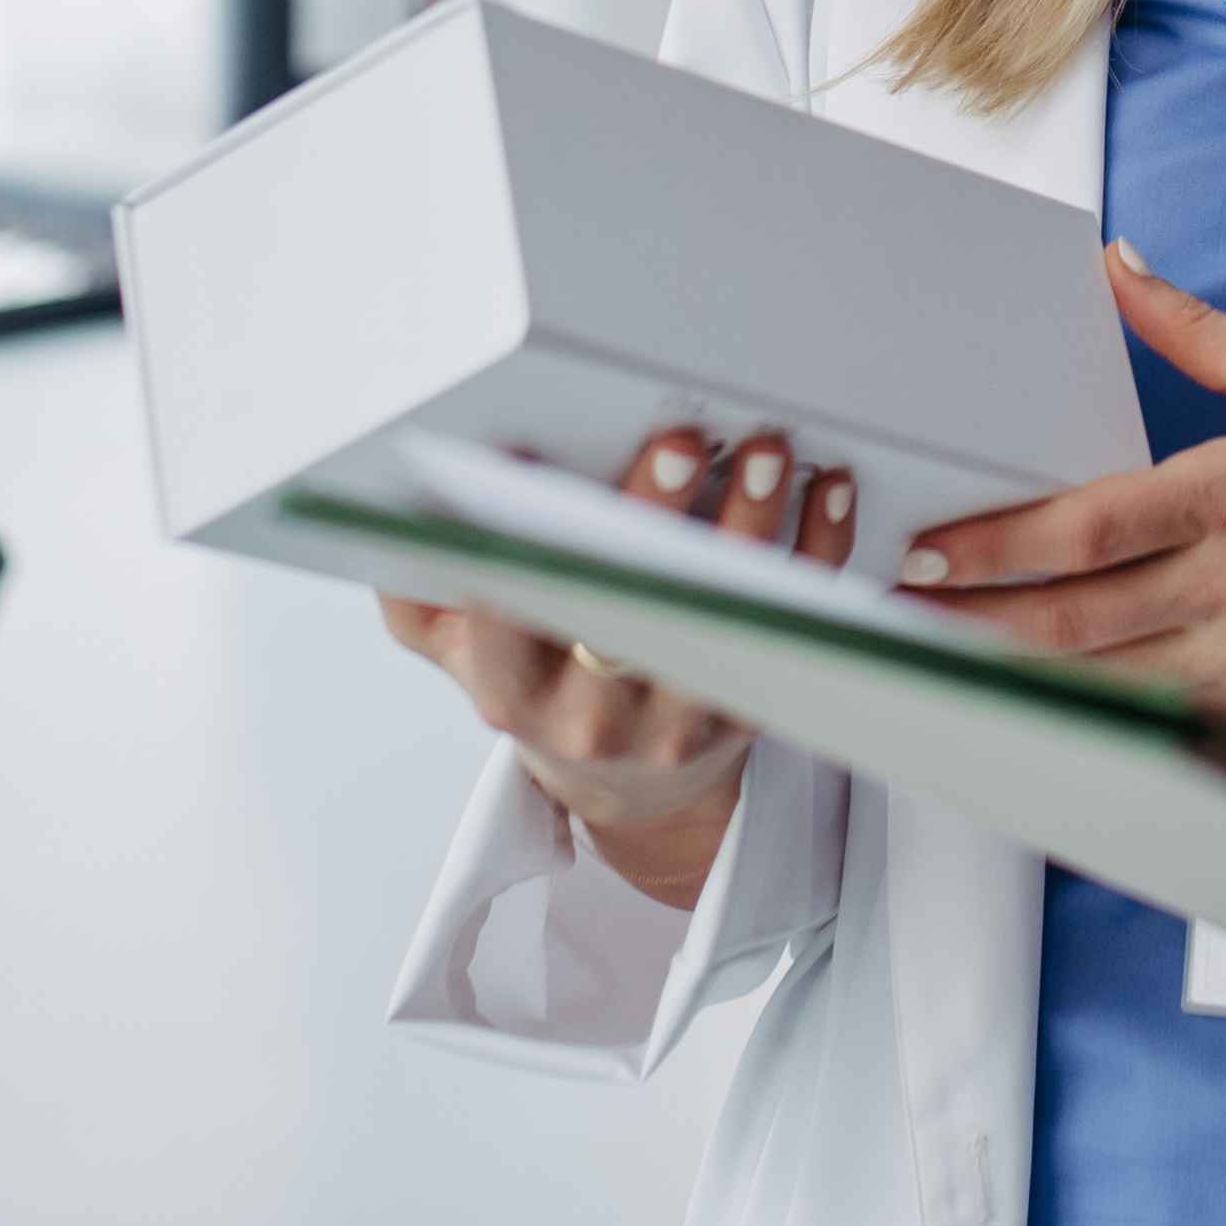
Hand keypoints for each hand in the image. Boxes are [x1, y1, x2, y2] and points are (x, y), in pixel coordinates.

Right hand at [380, 426, 853, 910]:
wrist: (630, 782)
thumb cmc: (545, 683)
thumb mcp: (467, 651)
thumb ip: (425, 590)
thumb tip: (398, 506)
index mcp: (514, 693)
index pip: (506, 622)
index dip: (516, 553)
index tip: (524, 464)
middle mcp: (598, 716)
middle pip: (627, 619)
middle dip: (652, 525)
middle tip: (681, 442)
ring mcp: (683, 717)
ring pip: (723, 619)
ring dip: (753, 530)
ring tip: (769, 452)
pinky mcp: (756, 703)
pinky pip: (794, 620)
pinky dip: (818, 551)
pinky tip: (828, 489)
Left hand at [899, 244, 1225, 712]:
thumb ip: (1193, 327)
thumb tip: (1116, 264)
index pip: (1096, 527)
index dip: (1002, 543)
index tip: (930, 544)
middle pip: (1077, 616)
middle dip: (973, 616)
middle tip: (893, 607)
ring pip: (1100, 680)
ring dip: (1008, 673)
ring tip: (929, 657)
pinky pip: (1147, 718)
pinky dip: (1078, 714)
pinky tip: (1022, 702)